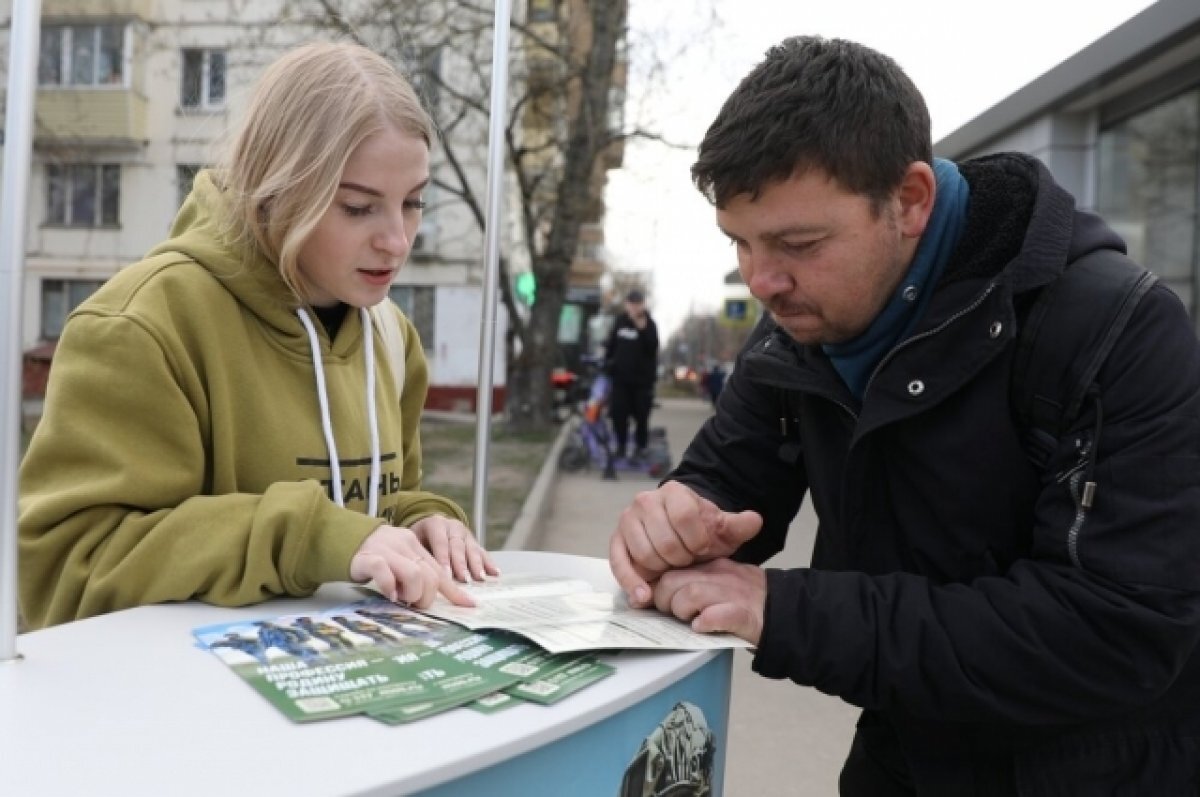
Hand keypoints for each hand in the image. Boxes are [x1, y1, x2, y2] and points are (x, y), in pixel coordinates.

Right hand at [349, 525, 473, 608]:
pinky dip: (389, 587)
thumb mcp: (401, 562)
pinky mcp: (368, 557)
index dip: (455, 591)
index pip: (440, 571)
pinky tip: (388, 594)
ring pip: (414, 574)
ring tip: (400, 598)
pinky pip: (384, 572)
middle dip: (426, 597)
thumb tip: (432, 598)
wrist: (345, 539)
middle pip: (431, 575)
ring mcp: (387, 550)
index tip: (469, 605)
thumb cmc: (376, 556)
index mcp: (416, 547)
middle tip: (413, 603)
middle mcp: (405, 545)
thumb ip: (417, 574)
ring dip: (411, 593)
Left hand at [410, 515, 498, 583]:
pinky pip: (483, 552)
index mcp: (435, 524)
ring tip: (480, 578)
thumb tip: (420, 576)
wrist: (428, 527)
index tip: (446, 575)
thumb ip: (417, 554)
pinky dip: (489, 563)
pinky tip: (495, 573)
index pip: (440, 542)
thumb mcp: (413, 541)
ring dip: (477, 565)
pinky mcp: (474, 542)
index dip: (444, 559)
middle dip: (461, 564)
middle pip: (458, 546)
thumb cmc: (418, 539)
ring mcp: (465, 533)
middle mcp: (452, 526)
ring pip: (472, 549)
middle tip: (464, 579)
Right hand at [608, 480, 761, 607]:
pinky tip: (643, 596)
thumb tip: (755, 521)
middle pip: (665, 540)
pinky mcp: (616, 541)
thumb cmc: (701, 531)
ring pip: (644, 553)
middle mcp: (646, 501)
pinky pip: (619, 563)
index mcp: (674, 492)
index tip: (704, 549)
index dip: (698, 539)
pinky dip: (631, 582)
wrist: (680, 534)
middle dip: (681, 558)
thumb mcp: (723, 529)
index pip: (684, 516)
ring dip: (662, 568)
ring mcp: (628, 520)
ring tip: (673, 567)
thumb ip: (739, 525)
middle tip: (688, 561)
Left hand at [653, 559, 766, 644]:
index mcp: (711, 566)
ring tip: (690, 621)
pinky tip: (704, 627)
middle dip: (665, 601)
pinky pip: (718, 614)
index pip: (671, 569)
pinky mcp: (744, 615)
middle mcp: (719, 575)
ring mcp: (732, 594)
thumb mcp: (718, 583)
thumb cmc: (746, 601)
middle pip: (674, 581)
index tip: (654, 601)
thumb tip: (654, 595)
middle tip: (673, 614)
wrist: (786, 610)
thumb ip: (691, 583)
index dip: (657, 588)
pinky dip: (706, 622)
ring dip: (682, 611)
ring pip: (691, 594)